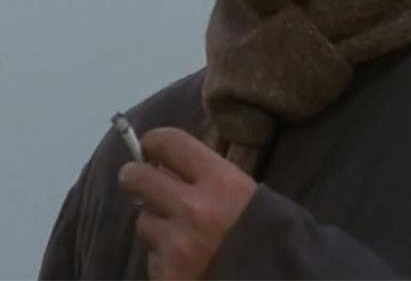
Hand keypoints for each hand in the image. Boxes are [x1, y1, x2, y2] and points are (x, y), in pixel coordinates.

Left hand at [118, 127, 256, 279]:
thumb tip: (167, 167)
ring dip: (156, 226)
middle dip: (136, 179)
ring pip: (142, 221)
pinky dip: (164, 260)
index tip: (152, 152)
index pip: (166, 142)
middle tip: (143, 185)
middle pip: (135, 177)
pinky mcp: (168, 275)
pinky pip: (151, 258)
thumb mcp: (251, 198)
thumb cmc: (275, 240)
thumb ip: (211, 178)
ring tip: (181, 236)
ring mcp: (178, 245)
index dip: (154, 144)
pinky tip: (186, 264)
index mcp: (222, 183)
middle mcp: (194, 209)